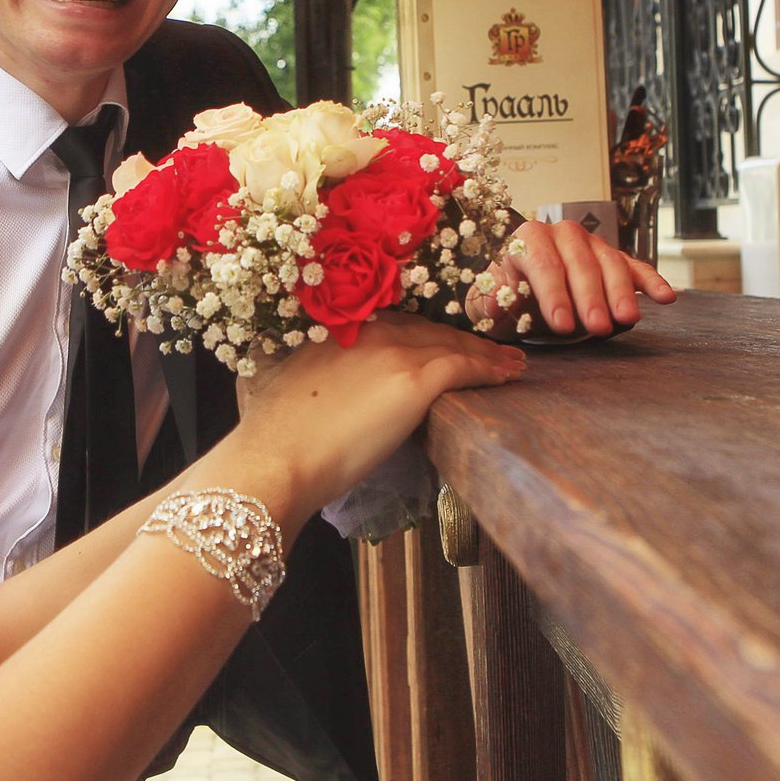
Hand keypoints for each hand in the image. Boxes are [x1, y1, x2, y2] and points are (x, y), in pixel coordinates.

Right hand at [234, 315, 524, 512]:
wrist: (277, 458)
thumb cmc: (269, 433)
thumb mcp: (277, 380)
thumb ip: (302, 369)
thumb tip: (308, 382)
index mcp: (338, 326)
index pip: (396, 323)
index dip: (424, 333)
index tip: (442, 341)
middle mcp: (369, 330)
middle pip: (427, 330)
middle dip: (459, 339)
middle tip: (488, 349)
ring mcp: (394, 352)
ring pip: (451, 344)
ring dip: (484, 354)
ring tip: (510, 362)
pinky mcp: (414, 380)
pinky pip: (463, 366)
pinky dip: (489, 368)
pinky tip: (509, 374)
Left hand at [470, 219, 677, 337]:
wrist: (517, 287)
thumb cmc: (504, 295)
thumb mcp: (489, 301)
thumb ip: (492, 300)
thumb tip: (497, 303)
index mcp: (526, 238)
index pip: (543, 262)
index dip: (553, 293)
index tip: (561, 324)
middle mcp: (562, 234)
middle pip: (581, 263)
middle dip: (590, 296)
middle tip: (598, 327)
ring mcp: (592, 244)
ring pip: (610, 263)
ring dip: (620, 292)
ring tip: (627, 320)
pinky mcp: (614, 259)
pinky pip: (635, 267)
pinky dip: (651, 281)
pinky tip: (665, 297)